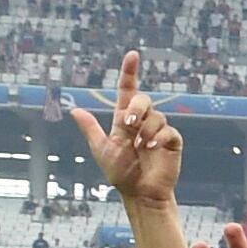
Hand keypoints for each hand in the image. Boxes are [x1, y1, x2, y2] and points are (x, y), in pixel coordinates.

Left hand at [65, 52, 179, 209]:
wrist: (140, 193)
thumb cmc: (120, 173)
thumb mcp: (102, 149)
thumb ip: (91, 129)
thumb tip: (74, 110)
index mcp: (124, 119)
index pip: (127, 90)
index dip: (129, 72)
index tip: (132, 55)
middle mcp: (142, 121)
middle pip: (142, 99)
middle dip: (136, 108)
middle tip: (128, 125)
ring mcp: (158, 130)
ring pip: (155, 116)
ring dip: (144, 130)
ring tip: (140, 147)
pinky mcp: (172, 141)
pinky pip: (168, 130)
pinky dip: (158, 138)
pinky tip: (152, 148)